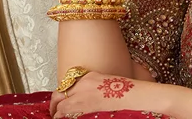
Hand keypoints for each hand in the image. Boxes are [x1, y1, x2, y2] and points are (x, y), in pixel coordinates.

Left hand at [48, 72, 167, 117]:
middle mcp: (82, 86)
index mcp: (87, 76)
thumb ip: (90, 87)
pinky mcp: (87, 108)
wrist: (137, 97)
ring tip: (59, 118)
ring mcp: (83, 98)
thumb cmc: (127, 92)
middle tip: (54, 114)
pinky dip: (65, 117)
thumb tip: (81, 100)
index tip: (57, 104)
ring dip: (59, 114)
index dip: (58, 97)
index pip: (65, 86)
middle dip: (54, 107)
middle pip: (59, 96)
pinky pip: (68, 115)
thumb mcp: (106, 82)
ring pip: (61, 108)